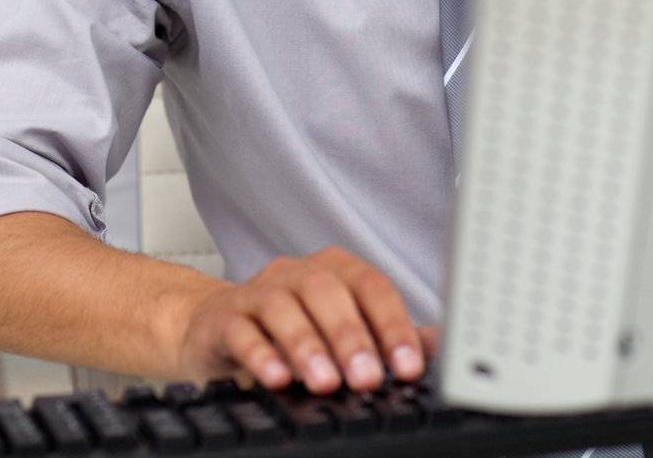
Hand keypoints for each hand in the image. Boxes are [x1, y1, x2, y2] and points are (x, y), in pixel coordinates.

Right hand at [172, 247, 434, 393]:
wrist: (217, 328)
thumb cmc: (292, 328)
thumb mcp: (341, 329)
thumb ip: (385, 334)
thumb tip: (435, 345)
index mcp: (334, 271)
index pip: (371, 286)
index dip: (392, 324)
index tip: (407, 367)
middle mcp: (297, 273)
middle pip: (327, 290)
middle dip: (350, 335)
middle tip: (366, 377)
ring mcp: (258, 292)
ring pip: (283, 307)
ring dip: (307, 345)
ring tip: (325, 382)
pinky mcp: (224, 318)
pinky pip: (241, 330)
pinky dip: (260, 354)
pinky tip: (276, 378)